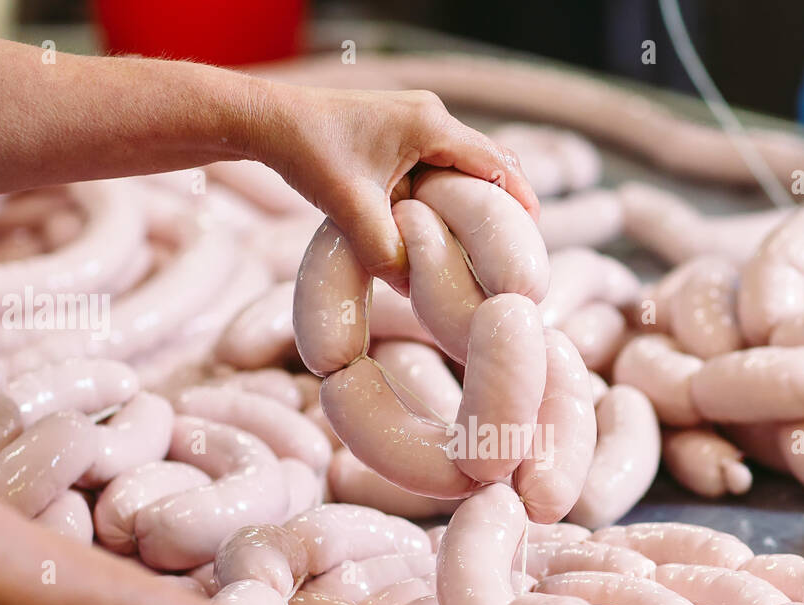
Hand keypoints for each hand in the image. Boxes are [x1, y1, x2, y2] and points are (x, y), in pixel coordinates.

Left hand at [245, 83, 538, 292]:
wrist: (268, 122)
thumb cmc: (308, 154)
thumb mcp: (350, 209)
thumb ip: (384, 251)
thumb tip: (412, 290)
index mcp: (430, 126)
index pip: (495, 164)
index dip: (520, 200)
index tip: (535, 236)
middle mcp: (431, 116)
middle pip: (488, 160)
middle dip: (504, 201)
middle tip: (516, 245)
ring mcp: (415, 120)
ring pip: (463, 162)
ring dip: (474, 198)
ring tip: (487, 241)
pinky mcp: (400, 130)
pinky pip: (440, 162)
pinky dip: (449, 191)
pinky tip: (446, 224)